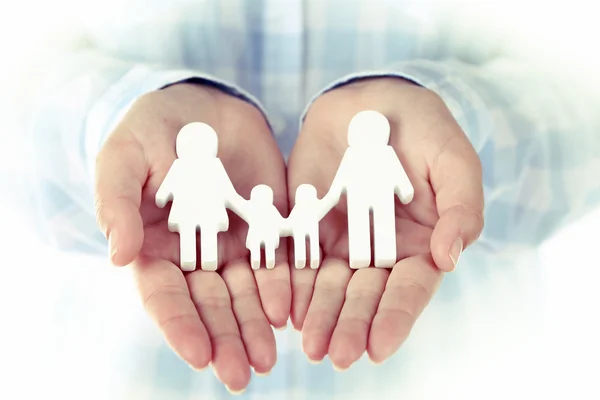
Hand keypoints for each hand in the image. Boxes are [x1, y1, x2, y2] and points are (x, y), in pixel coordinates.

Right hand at [94, 83, 288, 391]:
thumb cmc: (152, 128)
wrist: (203, 104)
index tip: (198, 355)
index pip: (165, 296)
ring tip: (269, 358)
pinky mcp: (267, 228)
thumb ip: (118, 202)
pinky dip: (284, 287)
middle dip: (225, 339)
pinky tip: (291, 311)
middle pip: (210, 305)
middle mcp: (195, 256)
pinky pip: (277, 263)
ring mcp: (233, 244)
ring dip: (255, 327)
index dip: (180, 325)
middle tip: (243, 374)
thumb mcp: (125, 156)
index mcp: (155, 247)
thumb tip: (117, 255)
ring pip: (245, 294)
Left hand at [288, 77, 483, 368]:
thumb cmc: (423, 129)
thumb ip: (461, 208)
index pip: (409, 290)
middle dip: (351, 326)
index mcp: (420, 245)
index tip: (378, 348)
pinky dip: (292, 283)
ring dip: (320, 316)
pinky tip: (284, 306)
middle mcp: (380, 253)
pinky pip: (298, 258)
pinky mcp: (308, 225)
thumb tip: (451, 257)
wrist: (372, 99)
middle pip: (365, 297)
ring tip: (309, 344)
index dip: (396, 318)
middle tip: (337, 356)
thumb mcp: (454, 161)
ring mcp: (342, 241)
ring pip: (329, 287)